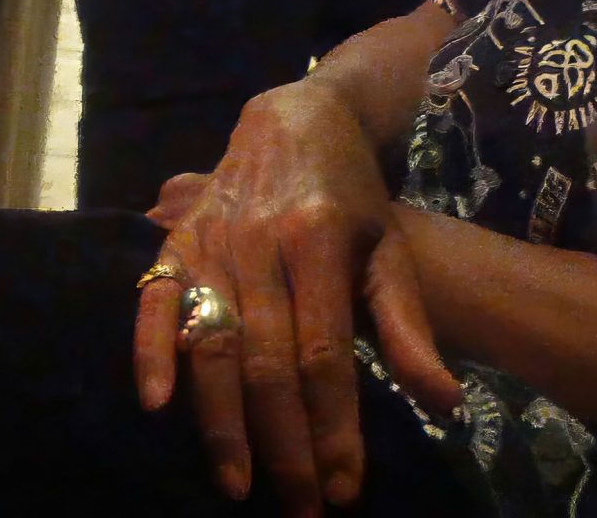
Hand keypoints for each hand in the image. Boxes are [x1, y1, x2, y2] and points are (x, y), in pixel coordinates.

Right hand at [133, 80, 459, 514]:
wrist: (295, 118)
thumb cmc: (351, 194)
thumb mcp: (390, 249)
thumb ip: (410, 327)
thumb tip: (446, 405)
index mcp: (318, 241)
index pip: (324, 354)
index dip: (333, 426)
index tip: (344, 489)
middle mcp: (259, 241)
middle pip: (266, 361)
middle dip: (283, 445)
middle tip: (301, 508)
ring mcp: (211, 238)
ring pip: (211, 343)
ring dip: (221, 422)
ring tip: (239, 485)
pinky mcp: (176, 238)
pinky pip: (154, 301)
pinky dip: (150, 351)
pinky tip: (157, 405)